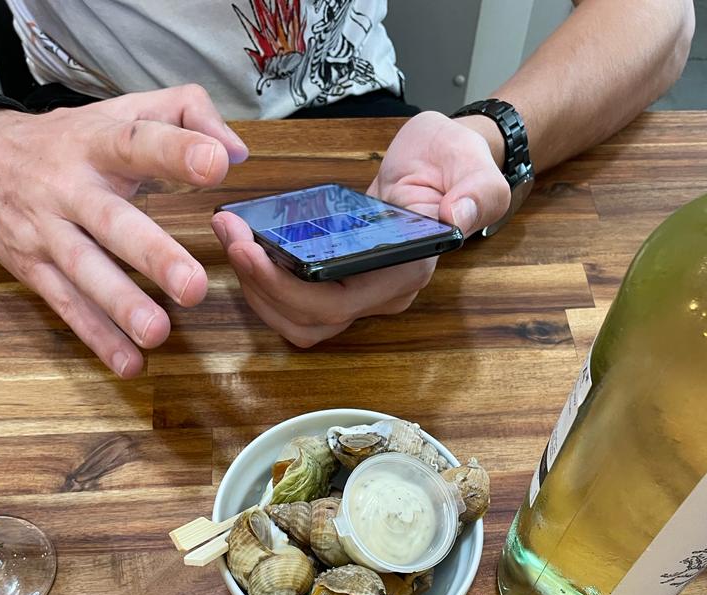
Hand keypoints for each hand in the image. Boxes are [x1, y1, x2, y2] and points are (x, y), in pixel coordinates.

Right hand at [0, 85, 247, 375]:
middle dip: (151, 254)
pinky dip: (98, 338)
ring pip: (84, 270)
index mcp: (98, 143)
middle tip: (192, 285)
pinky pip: (68, 307)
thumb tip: (237, 149)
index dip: (175, 151)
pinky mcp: (34, 269)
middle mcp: (70, 188)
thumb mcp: (123, 110)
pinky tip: (130, 362)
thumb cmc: (72, 140)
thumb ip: (186, 113)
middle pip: (111, 221)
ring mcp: (48, 232)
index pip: (137, 141)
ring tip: (157, 332)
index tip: (215, 164)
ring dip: (121, 305)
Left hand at [212, 110, 509, 347]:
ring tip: (232, 238)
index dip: (287, 288)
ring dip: (256, 289)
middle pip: (308, 320)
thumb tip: (457, 218)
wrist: (447, 163)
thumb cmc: (458, 164)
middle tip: (230, 236)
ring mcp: (360, 291)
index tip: (252, 248)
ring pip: (297, 320)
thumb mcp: (476, 170)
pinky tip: (248, 246)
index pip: (339, 305)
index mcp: (405, 274)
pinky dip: (265, 281)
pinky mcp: (341, 278)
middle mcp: (381, 295)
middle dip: (259, 284)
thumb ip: (476, 195)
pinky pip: (296, 300)